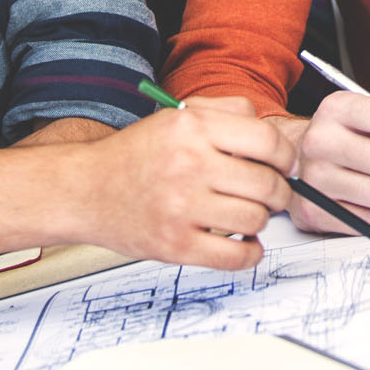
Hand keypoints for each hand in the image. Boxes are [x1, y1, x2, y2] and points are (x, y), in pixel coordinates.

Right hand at [81, 96, 295, 269]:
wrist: (84, 190)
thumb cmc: (134, 155)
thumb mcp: (178, 115)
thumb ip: (227, 112)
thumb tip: (269, 135)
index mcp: (193, 128)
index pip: (267, 141)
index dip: (284, 156)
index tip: (282, 165)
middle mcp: (189, 165)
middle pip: (266, 184)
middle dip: (278, 192)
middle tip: (271, 194)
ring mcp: (181, 208)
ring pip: (255, 220)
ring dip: (260, 220)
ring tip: (248, 215)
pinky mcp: (175, 246)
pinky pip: (234, 257)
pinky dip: (250, 254)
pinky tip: (244, 244)